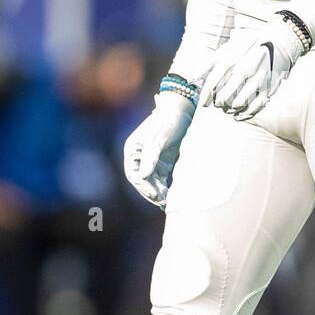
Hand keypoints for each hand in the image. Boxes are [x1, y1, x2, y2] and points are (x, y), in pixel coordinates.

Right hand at [123, 91, 194, 207]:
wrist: (182, 111)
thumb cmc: (168, 122)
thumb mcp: (158, 139)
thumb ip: (150, 157)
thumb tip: (141, 176)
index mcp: (132, 150)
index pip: (133, 173)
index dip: (142, 186)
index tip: (153, 195)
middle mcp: (139, 156)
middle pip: (142, 180)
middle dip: (150, 192)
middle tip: (161, 202)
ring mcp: (151, 160)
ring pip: (151, 182)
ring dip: (158, 192)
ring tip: (166, 203)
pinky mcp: (162, 162)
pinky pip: (160, 179)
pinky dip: (164, 187)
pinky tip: (170, 196)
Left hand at [201, 18, 304, 120]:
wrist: (279, 39)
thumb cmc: (248, 44)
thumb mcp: (226, 48)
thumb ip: (207, 64)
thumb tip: (190, 79)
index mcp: (231, 59)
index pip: (213, 83)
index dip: (206, 96)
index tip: (204, 104)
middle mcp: (243, 69)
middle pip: (225, 96)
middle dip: (219, 103)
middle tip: (218, 104)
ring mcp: (257, 79)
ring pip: (239, 103)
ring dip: (231, 109)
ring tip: (228, 108)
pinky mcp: (269, 86)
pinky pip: (255, 106)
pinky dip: (245, 113)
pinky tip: (240, 113)